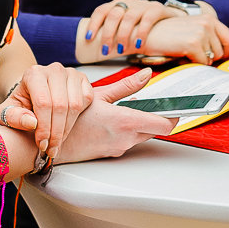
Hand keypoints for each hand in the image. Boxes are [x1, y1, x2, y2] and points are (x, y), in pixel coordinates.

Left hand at [0, 62, 93, 158]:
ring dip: (67, 128)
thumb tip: (32, 123)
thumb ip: (14, 118)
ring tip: (58, 142)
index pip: (43, 102)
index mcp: (34, 74)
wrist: (33, 93)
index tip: (42, 144)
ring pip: (74, 105)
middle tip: (51, 149)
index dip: (44, 127)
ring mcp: (70, 73)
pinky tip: (66, 125)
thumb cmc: (21, 104)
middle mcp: (53, 70)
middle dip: (56, 132)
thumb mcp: (8, 112)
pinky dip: (78, 116)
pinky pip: (86, 99)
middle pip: (60, 105)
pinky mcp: (82, 80)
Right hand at [59, 68, 176, 163]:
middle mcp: (125, 139)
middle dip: (158, 117)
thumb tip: (146, 75)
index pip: (164, 125)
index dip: (174, 116)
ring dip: (142, 123)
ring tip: (129, 109)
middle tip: (155, 104)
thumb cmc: (69, 117)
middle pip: (155, 130)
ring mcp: (119, 148)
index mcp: (125, 122)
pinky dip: (129, 130)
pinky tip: (116, 120)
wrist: (49, 141)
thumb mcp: (98, 94)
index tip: (179, 109)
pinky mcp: (112, 152)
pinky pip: (129, 140)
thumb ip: (127, 85)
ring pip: (142, 135)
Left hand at [85, 0, 176, 57]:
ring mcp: (143, 4)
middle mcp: (129, 2)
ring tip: (121, 50)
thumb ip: (114, 31)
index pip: (101, 10)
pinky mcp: (157, 8)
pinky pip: (147, 20)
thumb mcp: (126, 25)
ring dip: (123, 35)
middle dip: (108, 34)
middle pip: (114, 15)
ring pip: (129, 18)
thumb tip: (96, 48)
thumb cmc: (143, 26)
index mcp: (118, 4)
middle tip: (106, 50)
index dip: (93, 24)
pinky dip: (141, 33)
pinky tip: (138, 45)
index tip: (89, 39)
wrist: (171, 21)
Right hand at [142, 13, 228, 64]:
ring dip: (199, 60)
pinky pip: (201, 63)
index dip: (225, 51)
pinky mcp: (193, 44)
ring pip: (211, 59)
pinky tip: (182, 55)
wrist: (147, 33)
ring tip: (185, 52)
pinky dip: (192, 63)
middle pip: (221, 52)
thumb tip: (223, 51)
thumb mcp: (192, 27)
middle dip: (209, 57)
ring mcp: (201, 33)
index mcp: (209, 18)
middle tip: (193, 54)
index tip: (216, 56)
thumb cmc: (168, 32)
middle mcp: (207, 23)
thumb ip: (209, 34)